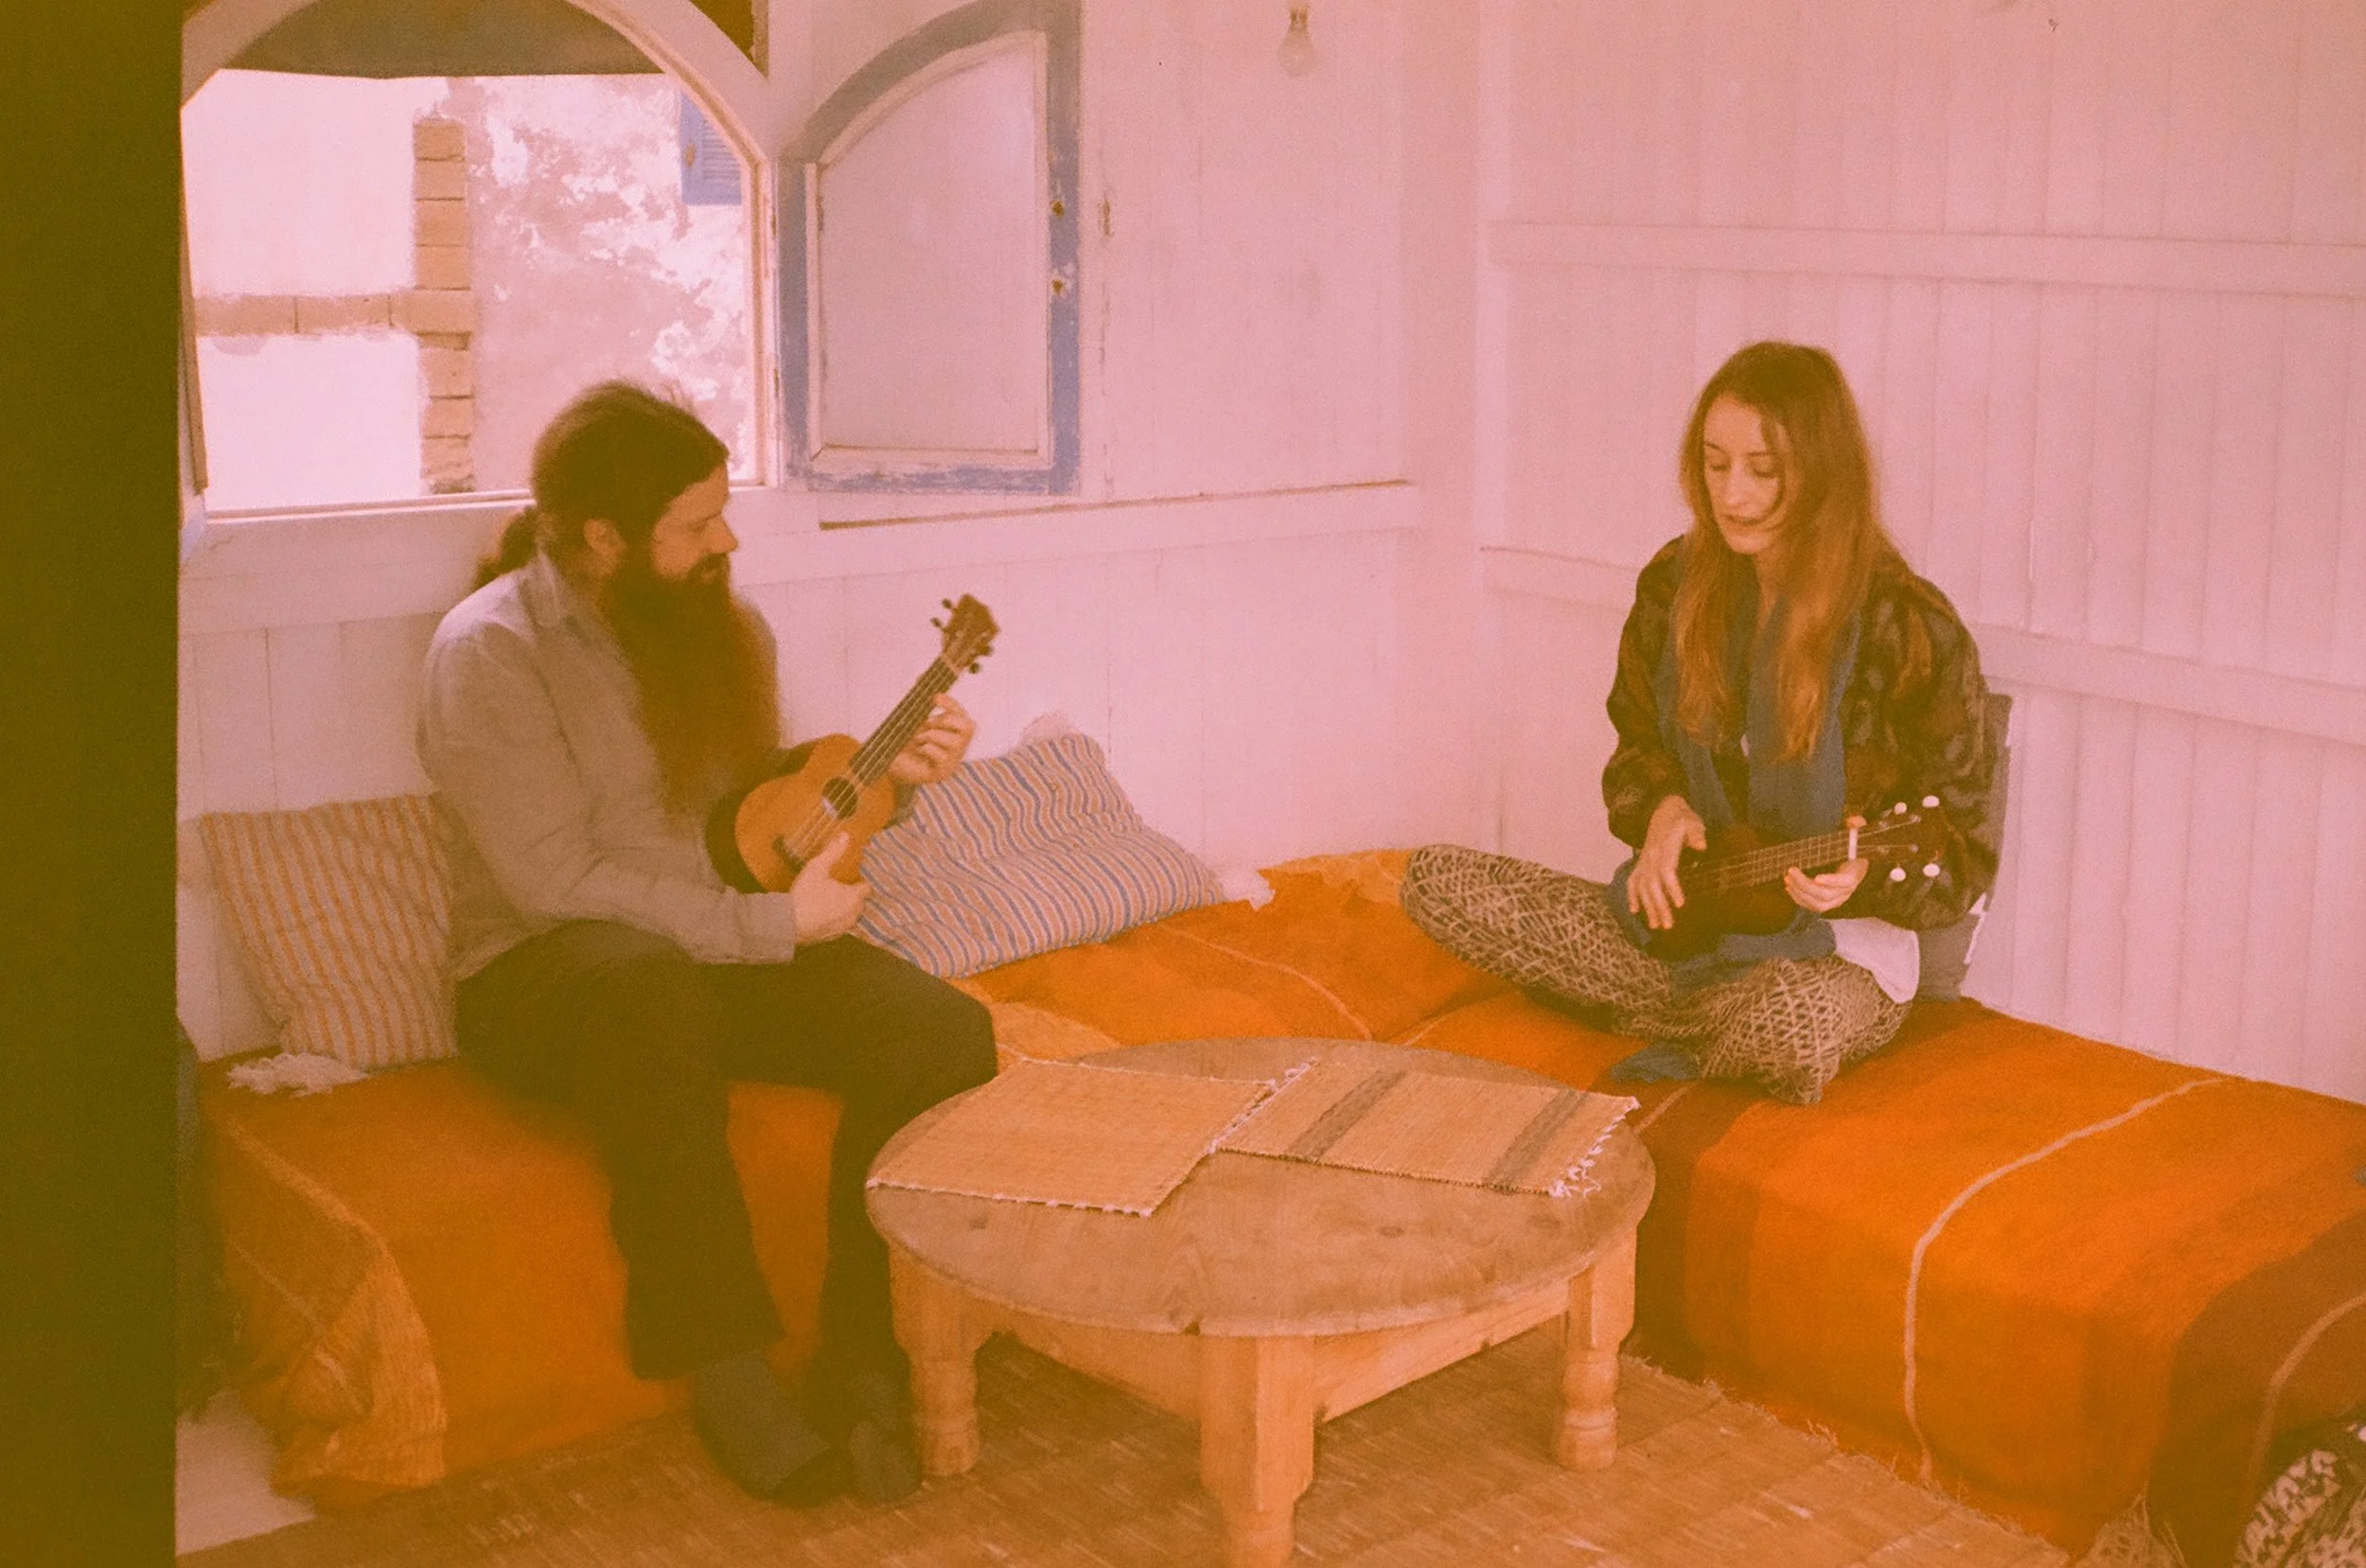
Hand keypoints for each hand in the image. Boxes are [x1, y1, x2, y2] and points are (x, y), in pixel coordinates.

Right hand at [789, 833, 869, 943]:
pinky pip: (840, 925)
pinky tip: (824, 913)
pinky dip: (836, 919)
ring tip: (834, 899)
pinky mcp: (832, 937)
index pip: (867, 887)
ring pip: (851, 915)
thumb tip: (845, 835)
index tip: (856, 875)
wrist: (787, 925)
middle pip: (861, 902)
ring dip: (846, 908)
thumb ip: (832, 852)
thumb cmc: (805, 895)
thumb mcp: (817, 868)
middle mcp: (853, 914)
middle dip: (855, 894)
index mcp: (853, 897)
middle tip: (844, 885)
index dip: (863, 880)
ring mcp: (843, 928)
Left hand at [887, 694, 974, 787]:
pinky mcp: (943, 772)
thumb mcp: (911, 718)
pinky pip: (942, 756)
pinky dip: (928, 749)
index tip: (934, 697)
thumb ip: (918, 701)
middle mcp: (957, 744)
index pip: (961, 713)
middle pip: (969, 726)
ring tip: (918, 738)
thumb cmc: (904, 741)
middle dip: (948, 720)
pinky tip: (920, 751)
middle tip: (929, 722)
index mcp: (952, 729)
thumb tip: (920, 677)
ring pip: (955, 742)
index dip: (950, 703)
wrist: (891, 764)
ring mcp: (952, 759)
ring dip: (933, 735)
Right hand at [1629, 795, 1706, 930]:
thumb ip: (1696, 833)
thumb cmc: (1682, 819)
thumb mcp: (1692, 821)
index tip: (1680, 905)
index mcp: (1665, 848)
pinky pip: (1632, 882)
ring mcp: (1643, 862)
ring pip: (1642, 887)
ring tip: (1656, 926)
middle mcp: (1651, 857)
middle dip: (1659, 907)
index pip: (1667, 871)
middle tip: (1668, 926)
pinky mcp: (1640, 864)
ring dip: (1648, 908)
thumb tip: (1701, 846)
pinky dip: (1632, 896)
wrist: (1662, 810)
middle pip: (1652, 885)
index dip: (1672, 888)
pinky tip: (1635, 911)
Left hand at [1783, 816, 1869, 913]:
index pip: (1845, 882)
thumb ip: (1856, 826)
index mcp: (1853, 875)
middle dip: (1805, 884)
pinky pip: (1812, 906)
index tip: (1817, 877)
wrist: (1854, 867)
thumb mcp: (1855, 836)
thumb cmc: (1851, 851)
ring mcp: (1836, 899)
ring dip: (1799, 893)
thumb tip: (1855, 821)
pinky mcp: (1827, 903)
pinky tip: (1789, 888)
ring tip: (1787, 879)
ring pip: (1818, 904)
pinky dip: (1799, 899)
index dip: (1831, 881)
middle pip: (1825, 894)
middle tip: (1791, 871)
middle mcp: (1846, 891)